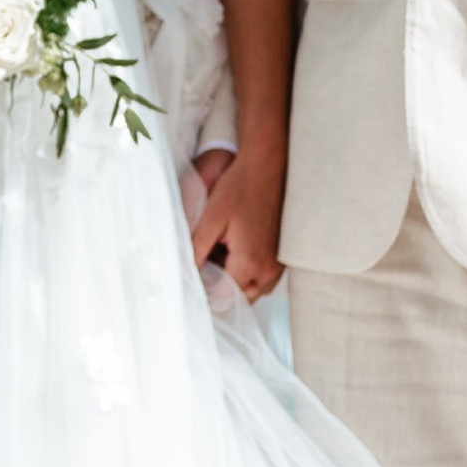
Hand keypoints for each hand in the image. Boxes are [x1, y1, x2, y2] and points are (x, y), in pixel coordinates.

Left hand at [189, 143, 284, 303]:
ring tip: (216, 263)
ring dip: (235, 285)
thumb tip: (185, 273)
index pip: (223, 295)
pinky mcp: (282, 256)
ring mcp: (278, 263)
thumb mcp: (210, 219)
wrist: (266, 168)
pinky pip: (264, 280)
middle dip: (221, 291)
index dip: (205, 293)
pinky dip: (248, 276)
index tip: (192, 287)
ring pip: (253, 291)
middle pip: (240, 298)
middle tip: (202, 273)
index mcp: (249, 262)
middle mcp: (268, 269)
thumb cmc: (238, 188)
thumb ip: (197, 249)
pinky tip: (233, 256)